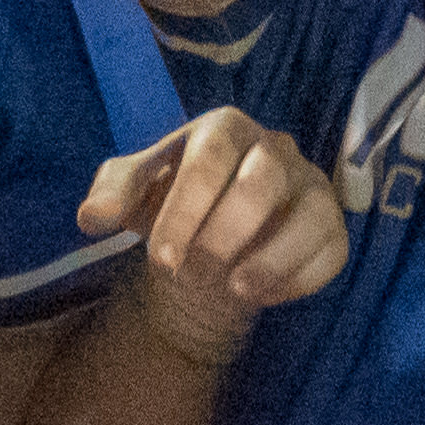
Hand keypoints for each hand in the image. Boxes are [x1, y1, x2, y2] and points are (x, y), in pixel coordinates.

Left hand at [82, 106, 348, 360]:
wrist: (212, 230)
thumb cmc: (173, 200)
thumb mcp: (134, 193)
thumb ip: (111, 194)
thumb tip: (92, 217)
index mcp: (224, 128)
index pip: (210, 157)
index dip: (186, 209)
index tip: (163, 259)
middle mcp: (274, 148)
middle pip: (262, 180)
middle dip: (224, 233)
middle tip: (191, 274)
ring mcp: (310, 187)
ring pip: (311, 214)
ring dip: (272, 258)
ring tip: (236, 290)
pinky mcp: (332, 227)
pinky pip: (332, 251)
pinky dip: (300, 277)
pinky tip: (263, 296)